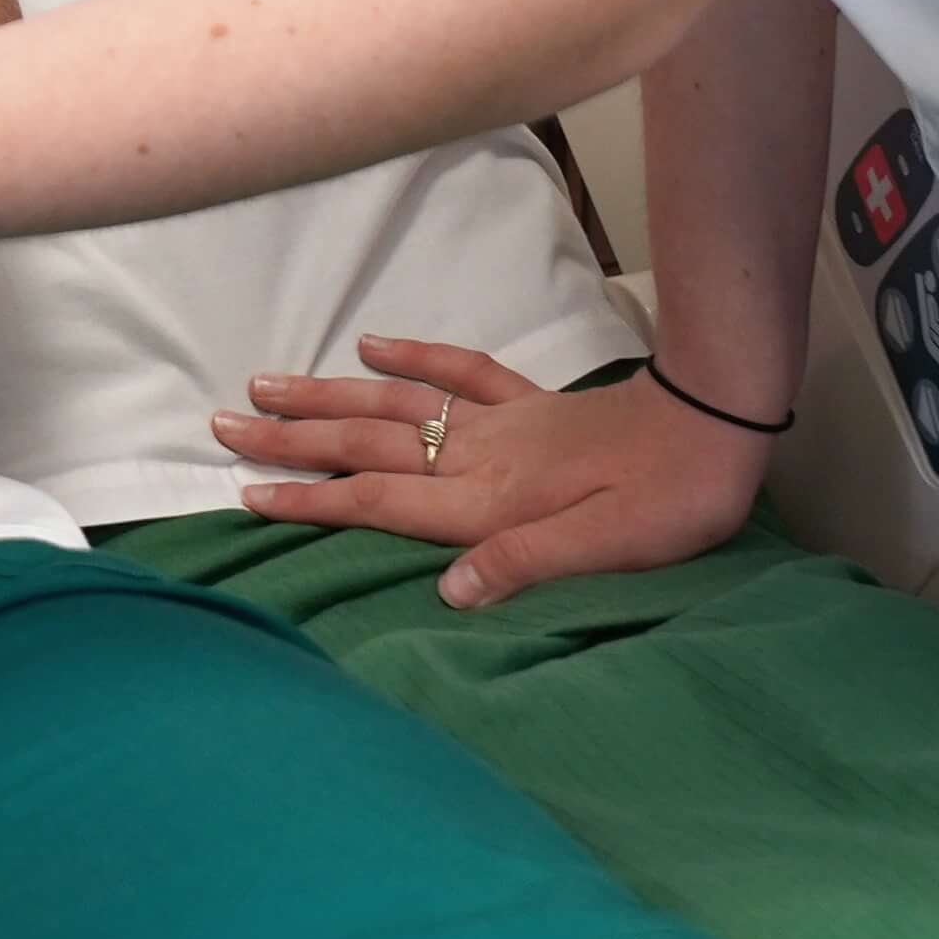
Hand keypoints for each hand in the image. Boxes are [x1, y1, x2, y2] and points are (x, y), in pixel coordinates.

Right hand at [212, 335, 767, 609]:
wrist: (716, 423)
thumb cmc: (668, 499)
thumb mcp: (606, 549)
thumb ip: (522, 564)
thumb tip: (445, 592)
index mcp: (490, 501)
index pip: (380, 499)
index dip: (311, 498)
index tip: (247, 493)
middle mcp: (479, 456)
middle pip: (367, 445)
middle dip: (291, 438)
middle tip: (223, 425)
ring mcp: (501, 423)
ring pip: (395, 405)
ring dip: (326, 396)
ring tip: (265, 384)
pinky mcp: (531, 402)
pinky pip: (460, 371)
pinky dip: (411, 357)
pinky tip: (371, 346)